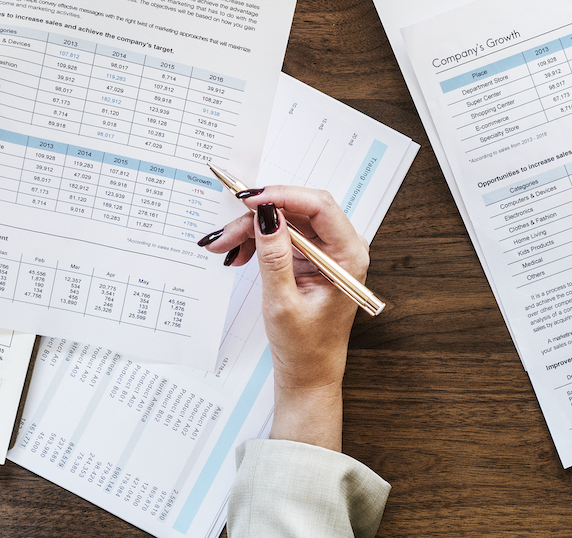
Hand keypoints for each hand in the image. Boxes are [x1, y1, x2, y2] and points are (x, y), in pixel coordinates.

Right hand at [198, 185, 368, 449]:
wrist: (308, 376)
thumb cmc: (304, 348)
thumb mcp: (283, 303)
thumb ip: (274, 256)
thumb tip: (266, 215)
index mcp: (348, 256)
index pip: (320, 206)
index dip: (282, 196)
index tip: (248, 200)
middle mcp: (342, 248)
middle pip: (299, 210)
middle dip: (258, 217)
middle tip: (224, 234)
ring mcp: (325, 252)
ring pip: (285, 221)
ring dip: (252, 230)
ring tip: (223, 248)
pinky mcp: (310, 258)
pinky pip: (281, 237)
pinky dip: (257, 242)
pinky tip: (237, 256)